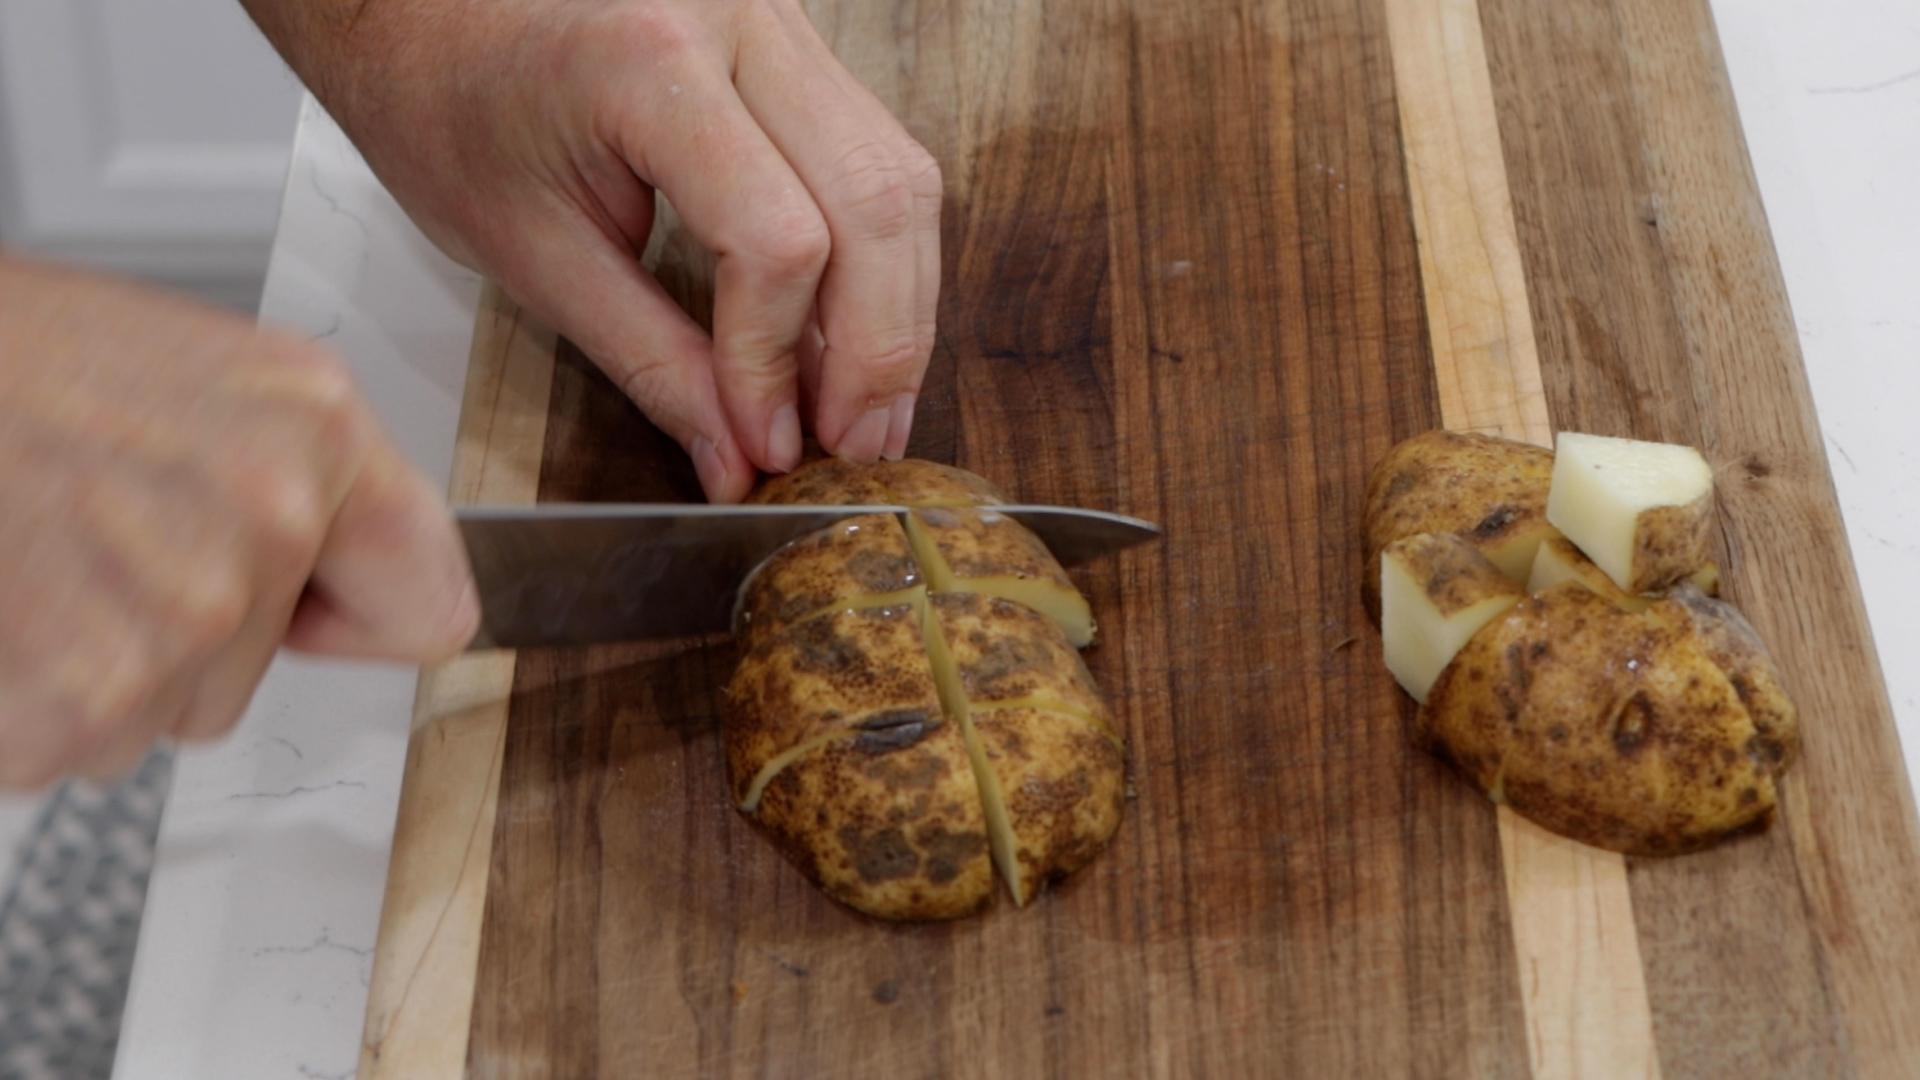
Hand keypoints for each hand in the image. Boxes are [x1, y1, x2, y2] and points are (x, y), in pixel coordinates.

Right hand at [0, 258, 478, 787]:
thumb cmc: (13, 363)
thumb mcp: (215, 377)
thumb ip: (312, 480)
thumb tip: (364, 585)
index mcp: (314, 436)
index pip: (430, 606)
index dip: (363, 615)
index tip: (327, 611)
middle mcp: (265, 527)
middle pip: (256, 671)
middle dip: (184, 627)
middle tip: (97, 530)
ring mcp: (174, 623)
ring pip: (156, 712)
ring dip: (94, 661)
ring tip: (39, 552)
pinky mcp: (74, 700)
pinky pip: (63, 745)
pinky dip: (20, 699)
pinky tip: (5, 602)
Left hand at [250, 0, 941, 500]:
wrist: (424, 7)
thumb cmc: (448, 106)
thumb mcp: (530, 255)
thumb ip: (651, 360)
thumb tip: (740, 457)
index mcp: (648, 64)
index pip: (775, 240)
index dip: (778, 362)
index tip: (766, 444)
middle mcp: (740, 23)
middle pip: (874, 204)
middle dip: (878, 349)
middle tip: (854, 448)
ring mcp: (782, 27)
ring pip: (902, 180)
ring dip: (900, 310)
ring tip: (869, 411)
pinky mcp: (798, 51)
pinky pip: (882, 160)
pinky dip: (882, 261)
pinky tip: (857, 335)